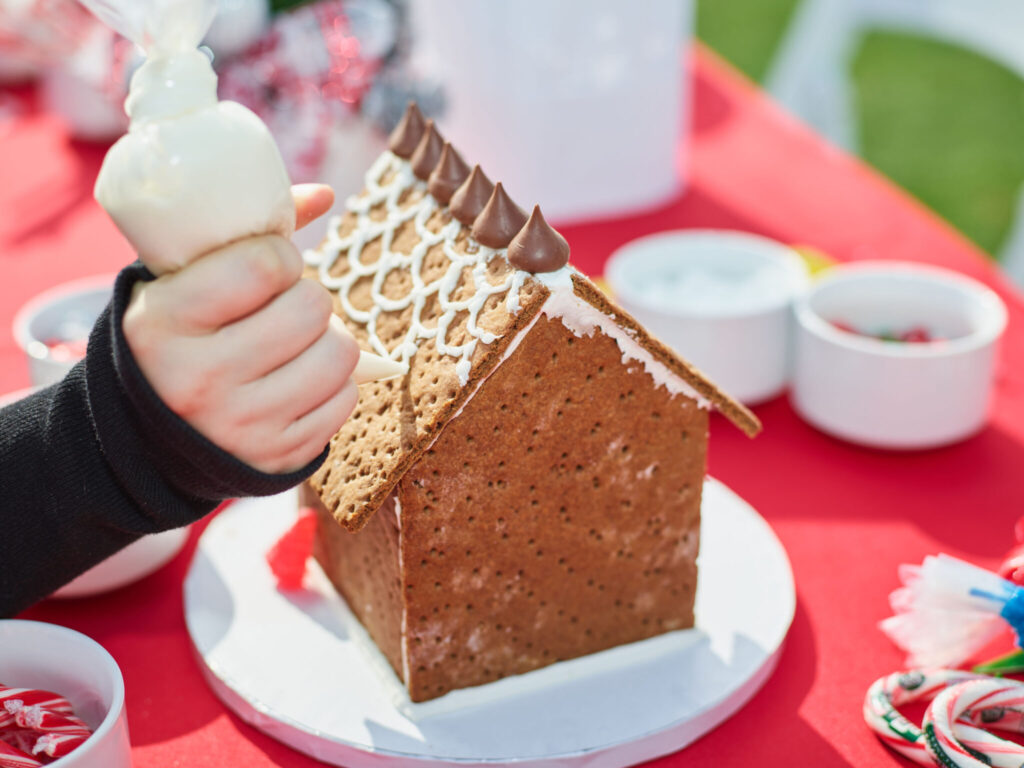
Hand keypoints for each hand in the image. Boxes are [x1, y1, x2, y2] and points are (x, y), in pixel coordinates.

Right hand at [123, 184, 358, 473]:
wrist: (155, 437)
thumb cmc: (181, 338)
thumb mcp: (183, 284)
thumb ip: (248, 235)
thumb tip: (325, 195)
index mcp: (163, 322)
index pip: (263, 264)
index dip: (281, 255)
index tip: (272, 264)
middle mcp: (199, 379)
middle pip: (312, 307)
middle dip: (308, 298)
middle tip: (286, 306)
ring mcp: (241, 424)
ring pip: (341, 354)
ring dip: (330, 340)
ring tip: (299, 341)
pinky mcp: (278, 456)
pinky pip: (346, 399)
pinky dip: (335, 383)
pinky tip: (302, 379)